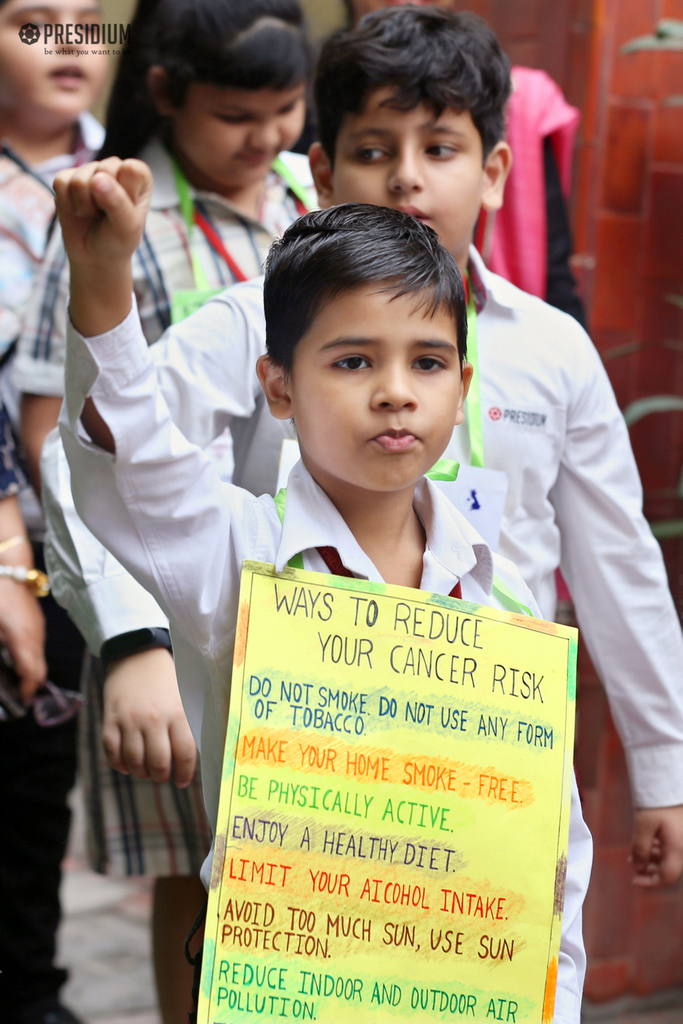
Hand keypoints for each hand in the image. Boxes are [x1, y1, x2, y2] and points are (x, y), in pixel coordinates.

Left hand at [0, 577, 46, 701]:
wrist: (12, 571)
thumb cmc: (0, 597)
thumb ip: (1, 645)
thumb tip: (3, 662)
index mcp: (22, 640)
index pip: (31, 673)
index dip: (27, 690)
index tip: (21, 701)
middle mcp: (35, 638)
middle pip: (40, 669)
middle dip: (31, 685)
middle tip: (20, 696)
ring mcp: (39, 630)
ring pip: (40, 658)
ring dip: (31, 672)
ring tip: (18, 680)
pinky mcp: (38, 623)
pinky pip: (38, 647)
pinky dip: (31, 659)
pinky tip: (18, 658)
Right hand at [54, 156, 152, 269]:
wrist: (94, 256)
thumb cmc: (117, 240)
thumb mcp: (127, 227)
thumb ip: (118, 202)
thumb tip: (97, 179)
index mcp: (138, 175)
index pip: (131, 169)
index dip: (125, 193)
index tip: (126, 210)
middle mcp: (114, 168)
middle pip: (102, 171)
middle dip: (102, 202)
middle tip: (106, 215)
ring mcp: (89, 170)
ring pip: (79, 179)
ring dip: (84, 205)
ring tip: (92, 214)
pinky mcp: (67, 177)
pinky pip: (61, 182)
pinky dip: (67, 203)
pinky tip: (77, 210)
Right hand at [102, 647, 196, 787]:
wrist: (137, 655)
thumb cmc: (166, 678)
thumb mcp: (185, 697)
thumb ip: (190, 723)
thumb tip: (193, 755)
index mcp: (177, 713)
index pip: (184, 754)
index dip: (184, 773)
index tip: (182, 780)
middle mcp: (154, 719)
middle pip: (158, 763)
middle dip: (161, 776)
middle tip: (162, 776)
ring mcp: (130, 720)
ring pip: (134, 761)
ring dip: (140, 772)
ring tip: (145, 770)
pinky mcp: (110, 719)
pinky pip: (111, 751)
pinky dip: (118, 764)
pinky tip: (126, 764)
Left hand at [631, 805, 682, 886]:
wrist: (669, 784)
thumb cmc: (657, 804)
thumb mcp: (643, 825)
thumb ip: (640, 849)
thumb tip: (638, 868)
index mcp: (678, 850)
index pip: (668, 878)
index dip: (651, 883)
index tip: (634, 880)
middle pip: (669, 871)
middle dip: (649, 871)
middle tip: (632, 866)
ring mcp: (682, 842)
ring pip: (669, 860)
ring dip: (651, 861)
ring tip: (633, 856)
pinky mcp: (680, 836)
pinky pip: (670, 850)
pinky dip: (657, 851)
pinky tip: (645, 845)